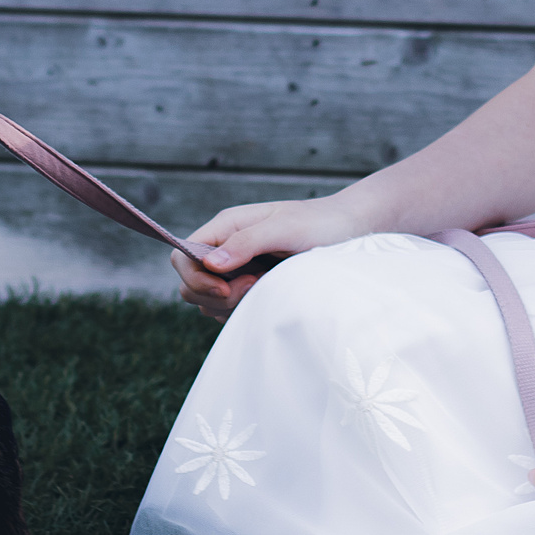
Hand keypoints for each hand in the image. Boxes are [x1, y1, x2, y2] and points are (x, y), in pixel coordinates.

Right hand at [170, 193, 385, 321]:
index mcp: (226, 227)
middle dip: (215, 296)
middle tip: (255, 287)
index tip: (226, 289)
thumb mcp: (285, 228)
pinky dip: (243, 312)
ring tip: (268, 287)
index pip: (183, 256)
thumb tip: (211, 264)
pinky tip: (271, 297)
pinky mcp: (251, 289)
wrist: (351, 231)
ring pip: (209, 302)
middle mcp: (226, 249)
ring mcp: (237, 271)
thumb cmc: (320, 222)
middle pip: (190, 284)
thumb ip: (247, 242)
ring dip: (232, 305)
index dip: (196, 278)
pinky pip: (230, 311)